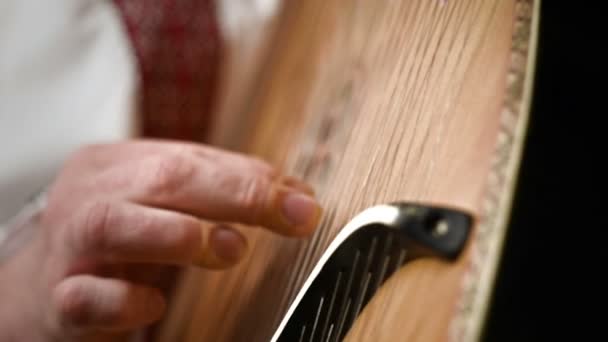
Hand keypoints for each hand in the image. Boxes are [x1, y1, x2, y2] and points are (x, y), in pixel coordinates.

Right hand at [0, 140, 320, 340]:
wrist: (37, 289)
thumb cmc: (115, 242)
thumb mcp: (163, 205)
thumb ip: (221, 194)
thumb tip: (297, 196)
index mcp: (116, 164)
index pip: (192, 159)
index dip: (252, 177)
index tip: (302, 200)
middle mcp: (89, 194)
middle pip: (164, 180)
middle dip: (238, 195)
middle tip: (292, 215)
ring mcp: (67, 245)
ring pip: (115, 225)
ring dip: (183, 235)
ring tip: (231, 249)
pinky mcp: (58, 299)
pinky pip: (89, 298)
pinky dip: (128, 300)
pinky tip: (155, 304)